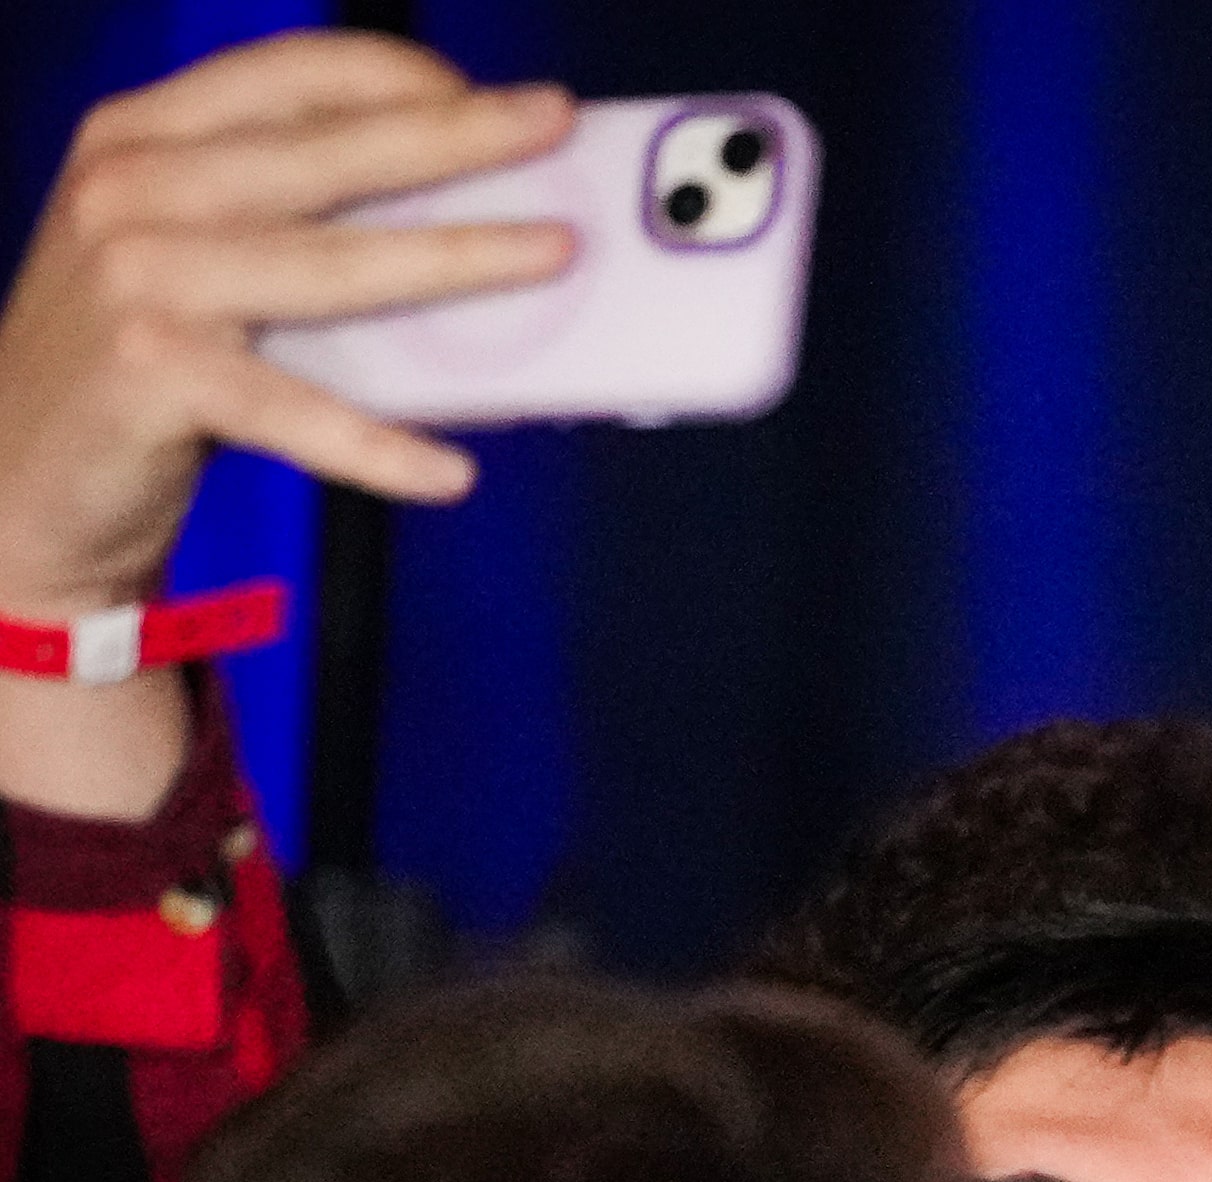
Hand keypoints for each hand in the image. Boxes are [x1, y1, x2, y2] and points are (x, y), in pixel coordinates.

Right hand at [0, 28, 575, 625]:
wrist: (19, 475)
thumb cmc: (137, 357)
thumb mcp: (185, 251)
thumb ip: (280, 215)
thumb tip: (455, 214)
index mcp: (143, 135)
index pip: (292, 74)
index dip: (403, 77)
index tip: (495, 97)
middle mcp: (134, 186)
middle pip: (332, 152)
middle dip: (459, 135)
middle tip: (556, 124)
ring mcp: (139, 276)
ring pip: (337, 264)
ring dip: (461, 258)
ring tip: (556, 254)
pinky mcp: (150, 372)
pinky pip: (296, 411)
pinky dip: (378, 447)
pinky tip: (449, 473)